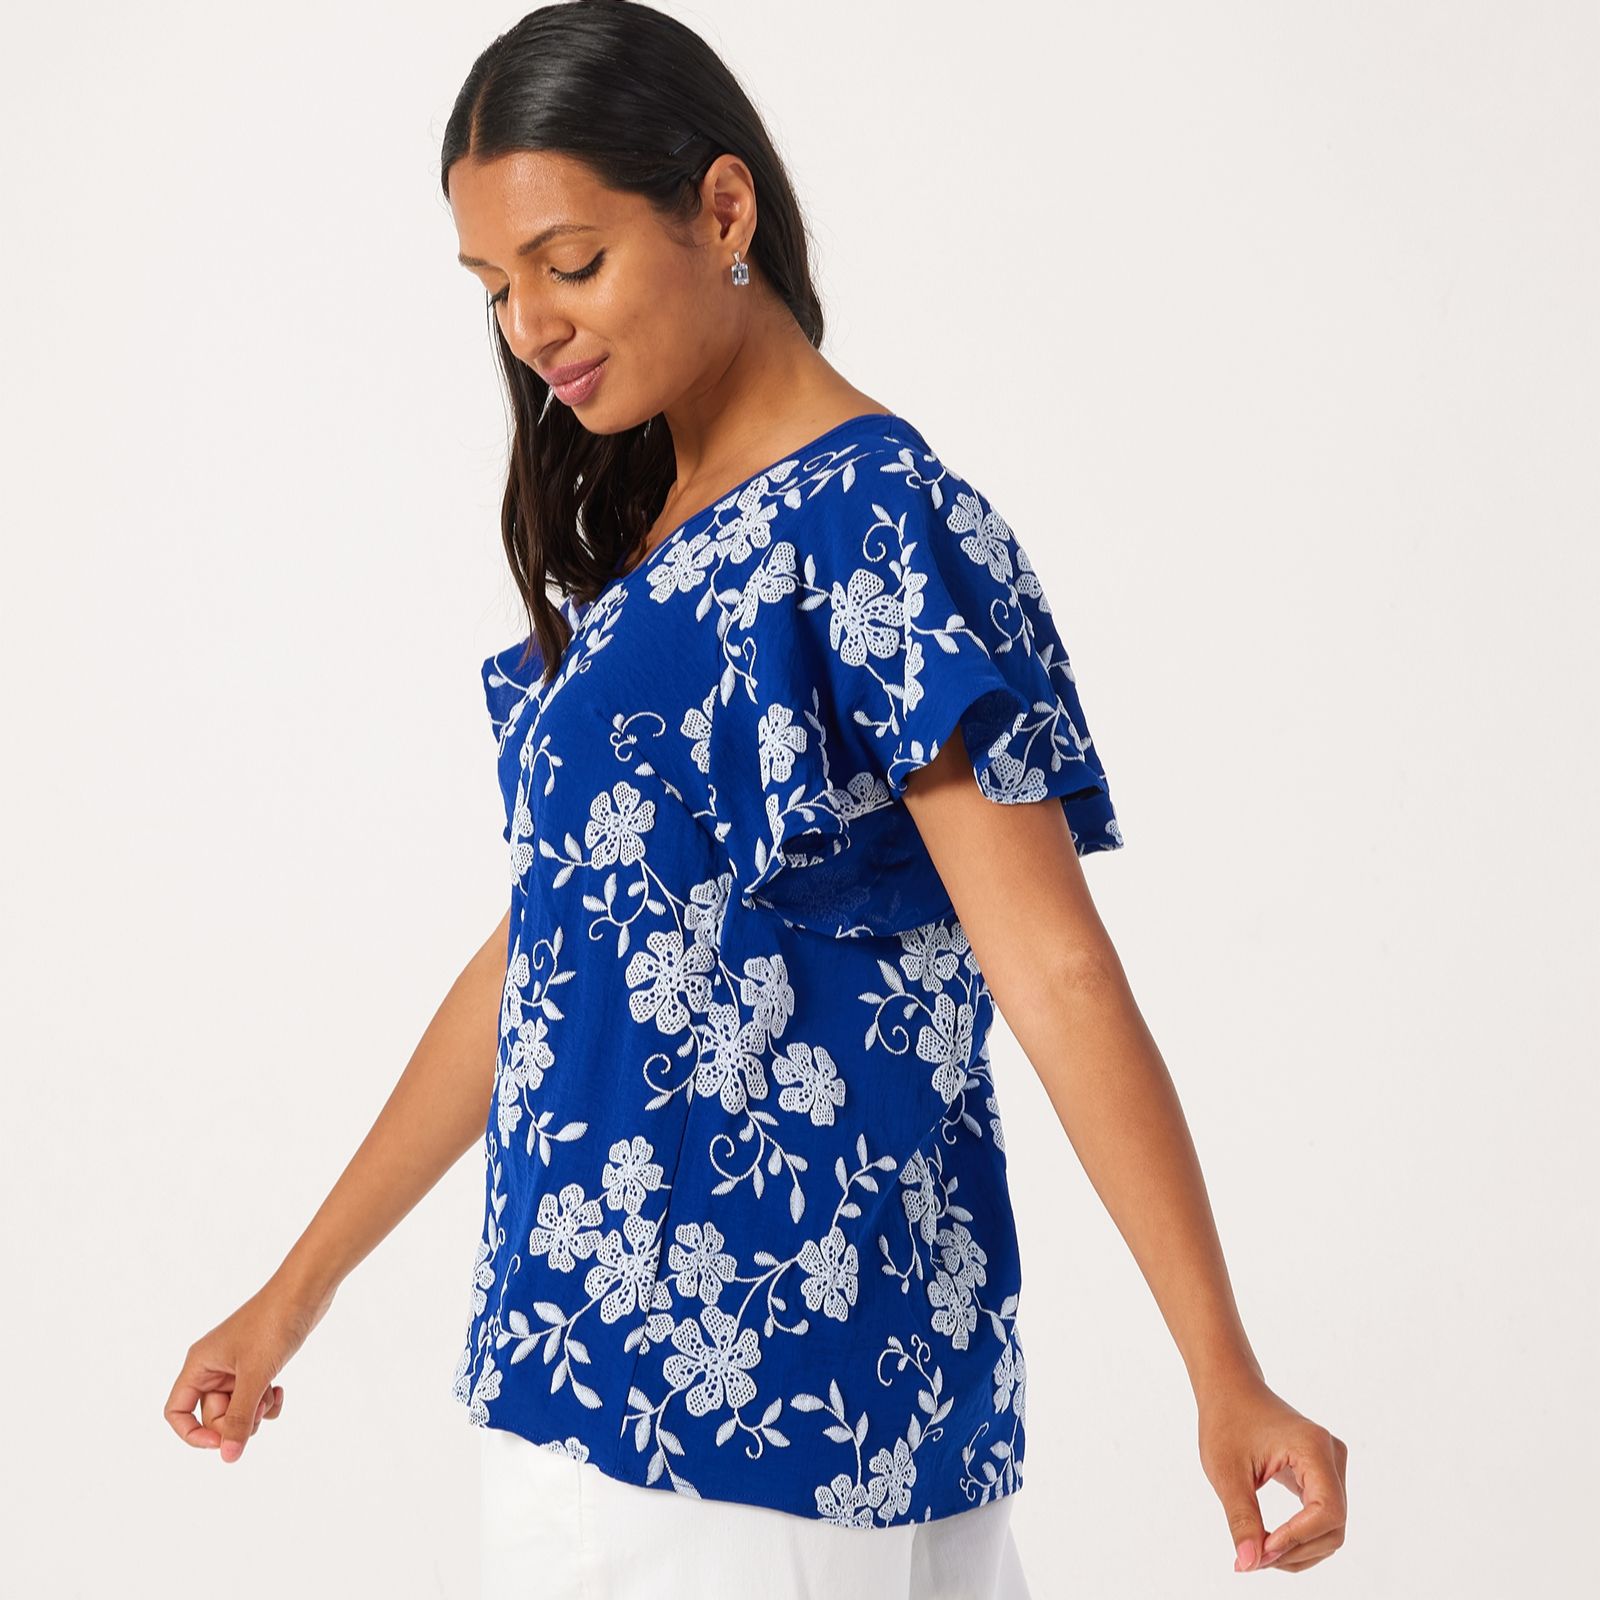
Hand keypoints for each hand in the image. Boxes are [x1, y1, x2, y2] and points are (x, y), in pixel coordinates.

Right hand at [163, 1277, 334, 1462]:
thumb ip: (240, 1418)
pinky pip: (253, 1399)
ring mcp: (235, 1366)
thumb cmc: (274, 1324)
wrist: (305, 1291)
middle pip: (210, 1415)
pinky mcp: (257, 1364)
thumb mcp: (255, 1375)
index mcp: (199, 1365)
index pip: (176, 1412)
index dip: (192, 1434)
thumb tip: (228, 1457)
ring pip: (235, 1409)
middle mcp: (212, 1367)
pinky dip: (266, 1402)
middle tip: (259, 1408)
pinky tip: (280, 1390)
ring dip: (254, 1413)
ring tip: (271, 1395)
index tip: (220, 1442)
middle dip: (235, 1421)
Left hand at [1196, 1375, 1347, 1572]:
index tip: (1261, 1550)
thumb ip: (1241, 1518)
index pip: (1327, 1511)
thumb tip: (1249, 1564)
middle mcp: (1331, 1456)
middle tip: (1253, 1559)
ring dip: (1299, 1550)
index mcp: (1313, 1447)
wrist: (1230, 1389)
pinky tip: (1270, 1542)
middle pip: (1333, 1525)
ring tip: (1258, 1552)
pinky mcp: (1322, 1475)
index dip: (1298, 1539)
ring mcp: (1331, 1466)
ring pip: (1331, 1528)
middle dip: (1296, 1550)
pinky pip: (1322, 1518)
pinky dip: (1300, 1537)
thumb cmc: (1225, 1421)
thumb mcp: (1225, 1471)